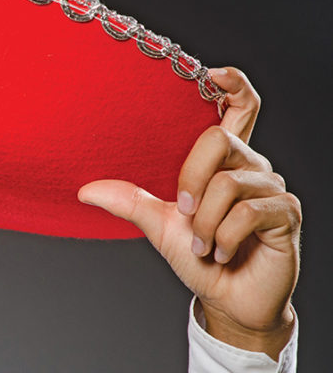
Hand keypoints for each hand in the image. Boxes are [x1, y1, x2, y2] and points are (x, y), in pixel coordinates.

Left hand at [78, 67, 299, 359]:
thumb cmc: (199, 257)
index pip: (240, 108)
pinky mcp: (286, 214)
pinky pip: (246, 212)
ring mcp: (273, 189)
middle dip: (188, 181)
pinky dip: (222, 237)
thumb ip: (129, 202)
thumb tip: (85, 189)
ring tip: (203, 246)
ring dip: (204, 223)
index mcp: (225, 162)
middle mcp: (253, 167)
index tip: (211, 72)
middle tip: (183, 215)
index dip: (232, 84)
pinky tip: (219, 253)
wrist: (227, 300)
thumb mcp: (159, 225)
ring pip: (227, 183)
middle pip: (217, 139)